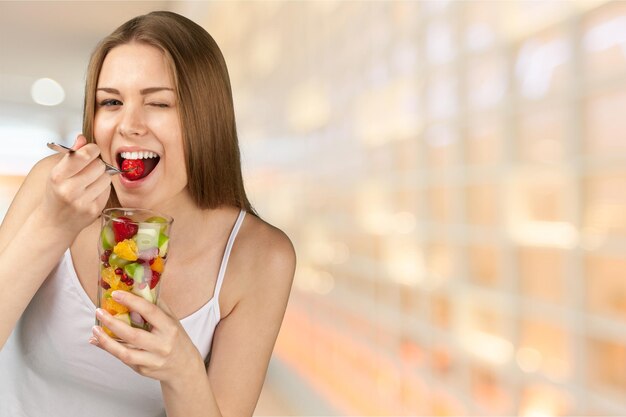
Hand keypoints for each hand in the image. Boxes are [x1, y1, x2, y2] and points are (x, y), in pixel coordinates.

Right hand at [41, 134, 110, 233]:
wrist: (54, 223)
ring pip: (106, 177)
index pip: (84, 155)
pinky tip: (92, 192)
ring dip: (101, 176)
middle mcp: (69, 190)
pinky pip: (108, 190)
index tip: (91, 150)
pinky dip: (102, 188)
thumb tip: (83, 137)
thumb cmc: (56, 193)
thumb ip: (71, 154)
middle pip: (99, 165)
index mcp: (57, 176)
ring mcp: (83, 202)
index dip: (92, 149)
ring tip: (89, 181)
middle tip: (89, 168)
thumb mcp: (57, 172)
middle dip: (97, 163)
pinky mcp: (94, 210)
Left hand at [90, 291, 204, 383]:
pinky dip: (109, 349)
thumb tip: (137, 288)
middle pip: (133, 334)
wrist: (185, 366)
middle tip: (99, 312)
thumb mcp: (172, 320)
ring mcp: (152, 360)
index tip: (116, 294)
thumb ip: (156, 305)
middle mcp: (162, 345)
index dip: (132, 301)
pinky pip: (123, 359)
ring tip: (95, 330)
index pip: (149, 312)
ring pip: (125, 352)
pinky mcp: (143, 370)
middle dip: (113, 323)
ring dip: (106, 341)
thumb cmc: (176, 338)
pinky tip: (98, 341)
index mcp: (169, 328)